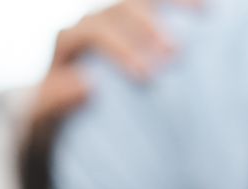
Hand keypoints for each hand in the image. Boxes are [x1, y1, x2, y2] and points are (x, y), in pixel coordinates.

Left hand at [31, 0, 195, 126]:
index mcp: (68, 41)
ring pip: (141, 1)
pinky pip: (158, 3)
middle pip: (120, 11)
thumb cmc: (55, 118)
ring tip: (200, 19)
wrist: (64, 109)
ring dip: (170, 7)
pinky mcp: (135, 18)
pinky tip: (205, 10)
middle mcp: (92, 21)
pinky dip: (180, 2)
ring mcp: (115, 17)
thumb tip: (84, 85)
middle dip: (148, 29)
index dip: (120, 49)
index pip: (92, 33)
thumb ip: (53, 103)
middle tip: (174, 55)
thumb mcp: (43, 118)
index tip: (146, 75)